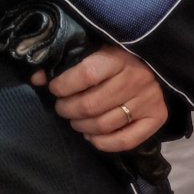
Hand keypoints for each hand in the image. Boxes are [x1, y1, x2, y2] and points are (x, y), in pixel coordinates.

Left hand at [43, 45, 166, 152]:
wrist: (155, 65)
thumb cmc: (117, 57)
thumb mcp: (94, 51)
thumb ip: (66, 62)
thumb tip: (37, 78)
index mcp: (119, 57)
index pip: (86, 75)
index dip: (63, 86)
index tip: (55, 88)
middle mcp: (137, 78)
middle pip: (91, 105)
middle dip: (67, 110)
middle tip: (63, 108)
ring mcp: (149, 100)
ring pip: (104, 125)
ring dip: (82, 127)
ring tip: (76, 121)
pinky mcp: (157, 117)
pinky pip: (125, 141)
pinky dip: (103, 143)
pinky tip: (92, 136)